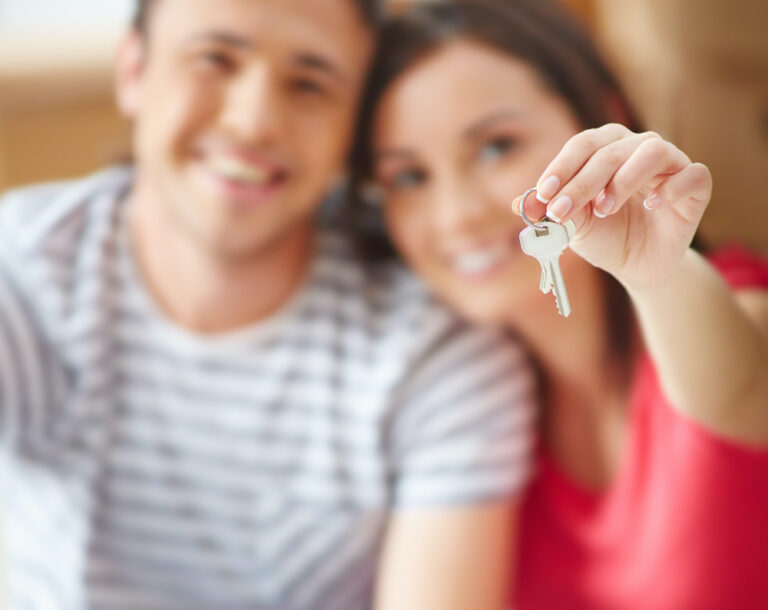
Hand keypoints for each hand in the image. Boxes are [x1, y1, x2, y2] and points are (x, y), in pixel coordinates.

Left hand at [512, 124, 711, 289]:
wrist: (637, 265)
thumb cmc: (603, 236)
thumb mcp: (574, 227)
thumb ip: (552, 211)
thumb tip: (521, 203)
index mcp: (606, 148)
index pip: (582, 145)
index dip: (561, 168)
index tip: (543, 196)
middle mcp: (638, 147)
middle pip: (609, 150)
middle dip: (581, 183)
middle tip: (561, 212)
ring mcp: (671, 163)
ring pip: (652, 151)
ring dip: (623, 179)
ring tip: (604, 209)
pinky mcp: (697, 184)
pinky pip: (692, 174)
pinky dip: (671, 189)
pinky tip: (652, 207)